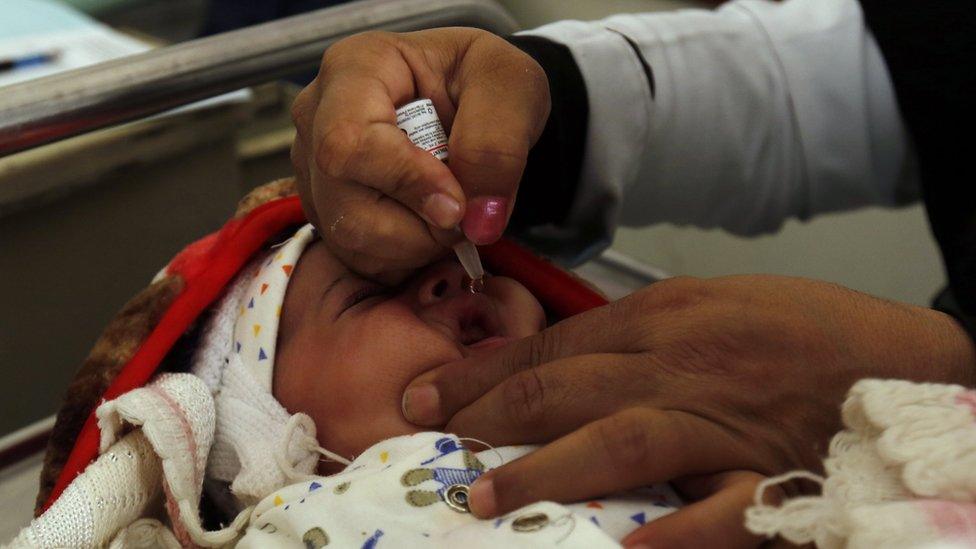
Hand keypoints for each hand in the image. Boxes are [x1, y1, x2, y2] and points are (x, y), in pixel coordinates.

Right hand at [291, 29, 549, 280]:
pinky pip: (357, 258)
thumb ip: (498, 144)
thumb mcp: (511, 86)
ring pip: (349, 239)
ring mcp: (314, 168)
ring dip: (416, 246)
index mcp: (356, 68)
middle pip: (345, 204)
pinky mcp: (326, 209)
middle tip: (466, 211)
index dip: (405, 183)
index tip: (457, 205)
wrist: (477, 103)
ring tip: (450, 212)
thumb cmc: (486, 81)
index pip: (350, 142)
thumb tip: (475, 216)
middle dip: (418, 228)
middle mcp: (318, 117)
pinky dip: (405, 258)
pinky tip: (429, 224)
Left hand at [401, 275, 975, 546]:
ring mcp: (727, 420)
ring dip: (548, 469)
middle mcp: (686, 364)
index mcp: (669, 318)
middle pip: (568, 387)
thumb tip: (568, 361)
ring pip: (621, 439)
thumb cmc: (808, 327)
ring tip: (488, 498)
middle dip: (489, 413)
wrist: (903, 358)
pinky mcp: (773, 472)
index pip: (555, 345)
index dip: (485, 370)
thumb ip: (641, 332)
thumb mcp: (714, 304)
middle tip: (429, 437)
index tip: (431, 392)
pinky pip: (720, 510)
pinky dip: (674, 531)